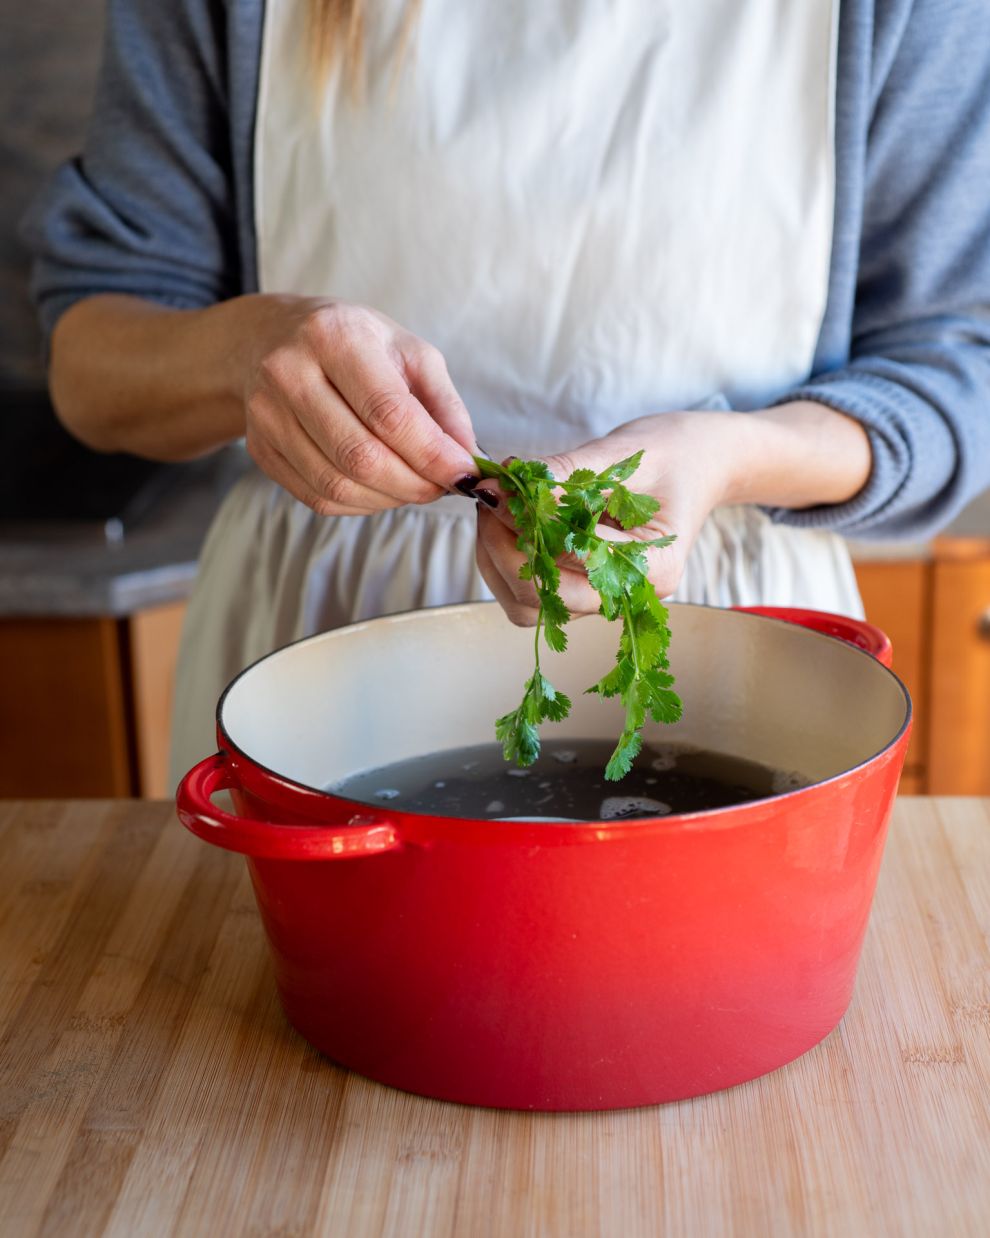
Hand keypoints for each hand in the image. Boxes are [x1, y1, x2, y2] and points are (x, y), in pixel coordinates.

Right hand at [243, 297, 478, 514]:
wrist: (272, 338)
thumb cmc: (353, 344)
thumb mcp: (408, 352)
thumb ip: (444, 404)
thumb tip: (468, 459)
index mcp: (335, 337)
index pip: (388, 412)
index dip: (432, 454)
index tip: (464, 474)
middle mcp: (290, 372)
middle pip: (359, 456)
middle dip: (413, 484)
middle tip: (442, 487)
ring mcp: (267, 414)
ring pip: (336, 484)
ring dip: (389, 498)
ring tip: (414, 486)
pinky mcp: (260, 448)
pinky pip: (317, 497)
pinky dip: (361, 504)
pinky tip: (381, 489)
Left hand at [474, 404, 871, 624]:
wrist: (704, 462)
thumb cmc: (676, 453)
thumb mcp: (623, 455)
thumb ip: (564, 474)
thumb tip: (504, 486)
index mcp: (655, 569)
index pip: (572, 563)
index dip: (525, 528)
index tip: (498, 489)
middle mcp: (629, 595)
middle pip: (541, 601)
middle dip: (502, 549)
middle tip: (490, 499)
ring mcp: (604, 597)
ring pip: (527, 604)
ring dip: (498, 558)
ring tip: (496, 506)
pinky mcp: (582, 588)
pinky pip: (531, 592)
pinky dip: (506, 559)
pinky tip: (506, 519)